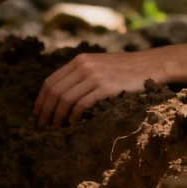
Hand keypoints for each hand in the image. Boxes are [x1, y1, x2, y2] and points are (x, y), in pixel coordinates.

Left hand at [33, 52, 166, 126]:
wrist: (150, 65)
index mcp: (79, 60)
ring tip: (54, 127)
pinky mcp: (105, 87)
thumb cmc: (124, 69)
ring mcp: (94, 76)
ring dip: (56, 116)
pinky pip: (82, 104)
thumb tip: (61, 95)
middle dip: (45, 111)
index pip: (50, 81)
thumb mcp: (98, 65)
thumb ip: (81, 75)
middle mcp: (83, 66)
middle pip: (54, 91)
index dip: (41, 100)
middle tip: (41, 125)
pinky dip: (73, 116)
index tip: (36, 113)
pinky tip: (72, 124)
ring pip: (65, 99)